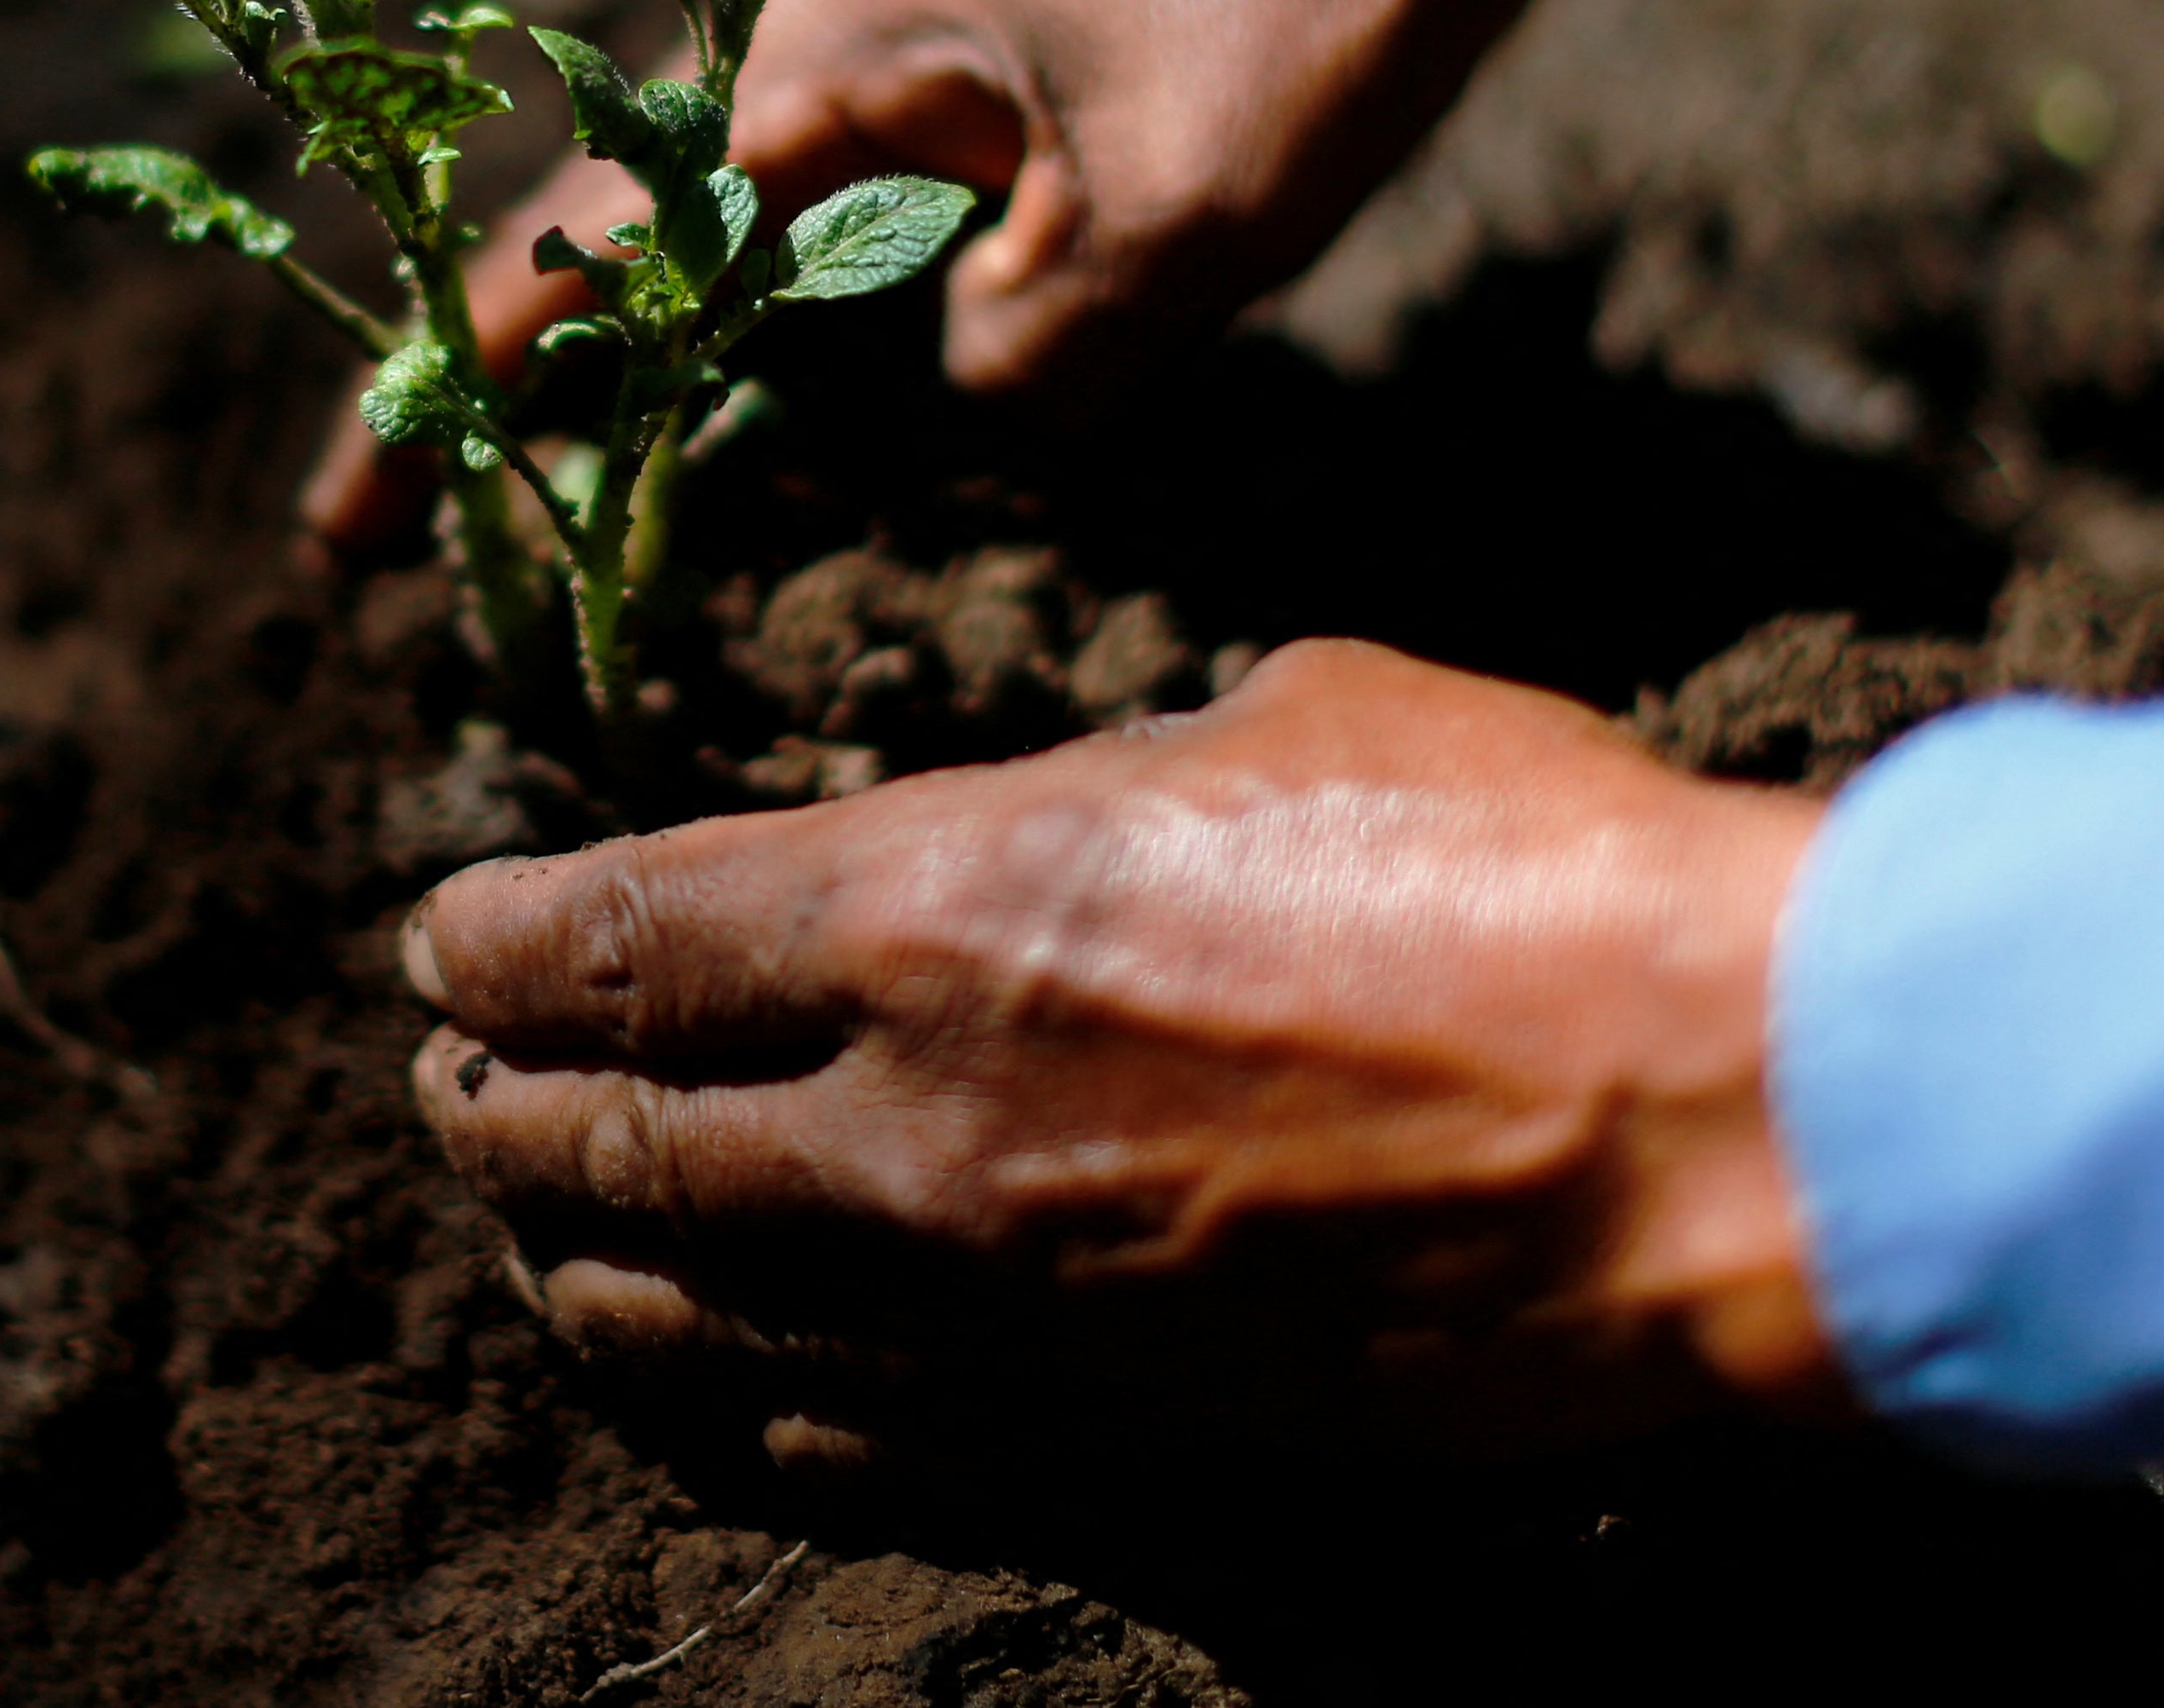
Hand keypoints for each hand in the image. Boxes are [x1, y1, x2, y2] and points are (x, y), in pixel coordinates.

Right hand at [304, 0, 1685, 546]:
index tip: (347, 541)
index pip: (581, 262)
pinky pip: (848, 188)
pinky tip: (804, 388)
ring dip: (667, 357)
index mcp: (816, 51)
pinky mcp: (993, 27)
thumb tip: (948, 406)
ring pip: (736, 221)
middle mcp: (819, 18)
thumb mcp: (1169, 228)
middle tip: (433, 556)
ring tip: (591, 501)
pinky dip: (798, 299)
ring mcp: (906, 15)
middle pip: (622, 239)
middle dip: (529, 400)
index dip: (457, 410)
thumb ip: (1016, 364)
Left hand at [399, 640, 1837, 1469]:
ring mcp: (995, 1309)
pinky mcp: (1097, 1437)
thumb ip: (1086, 790)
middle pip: (614, 1138)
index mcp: (929, 907)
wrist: (1722, 1127)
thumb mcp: (1272, 723)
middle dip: (499, 1105)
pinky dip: (736, 1400)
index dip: (499, 943)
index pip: (616, 940)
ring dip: (587, 1257)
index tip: (441, 936)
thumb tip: (1027, 820)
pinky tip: (704, 1374)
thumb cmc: (1523, 868)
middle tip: (445, 1079)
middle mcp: (910, 1125)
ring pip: (696, 1305)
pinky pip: (844, 1440)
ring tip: (540, 1220)